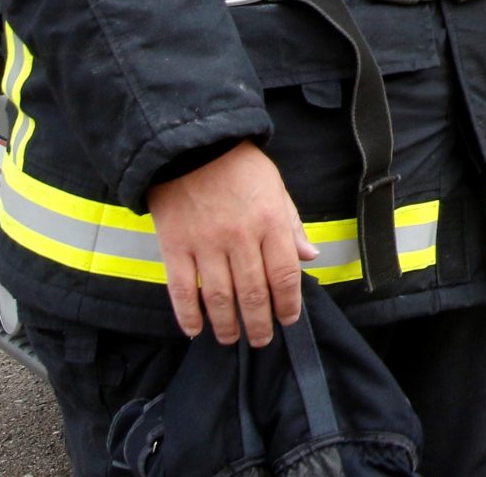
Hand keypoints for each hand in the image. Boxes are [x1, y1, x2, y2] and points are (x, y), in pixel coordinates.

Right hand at [146, 141, 317, 345]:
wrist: (192, 145)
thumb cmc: (240, 167)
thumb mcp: (276, 188)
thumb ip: (292, 225)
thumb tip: (311, 257)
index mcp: (270, 221)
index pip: (285, 274)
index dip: (288, 303)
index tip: (289, 320)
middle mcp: (241, 237)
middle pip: (254, 292)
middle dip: (260, 323)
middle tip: (261, 340)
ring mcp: (206, 243)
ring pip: (219, 297)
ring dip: (227, 324)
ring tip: (232, 338)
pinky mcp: (175, 246)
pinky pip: (182, 289)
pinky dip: (188, 315)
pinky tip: (195, 330)